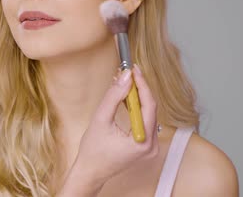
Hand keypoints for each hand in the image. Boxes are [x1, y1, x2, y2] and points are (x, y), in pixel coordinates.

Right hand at [58, 64, 158, 195]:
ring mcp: (150, 147)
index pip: (149, 106)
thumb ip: (114, 96)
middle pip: (150, 109)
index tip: (134, 70)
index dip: (142, 85)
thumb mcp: (101, 118)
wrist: (90, 171)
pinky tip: (127, 98)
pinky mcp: (145, 145)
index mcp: (142, 141)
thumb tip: (125, 77)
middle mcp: (151, 146)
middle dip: (139, 89)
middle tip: (128, 74)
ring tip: (124, 84)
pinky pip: (144, 121)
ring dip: (137, 98)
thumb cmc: (93, 150)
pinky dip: (136, 108)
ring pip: (148, 114)